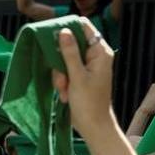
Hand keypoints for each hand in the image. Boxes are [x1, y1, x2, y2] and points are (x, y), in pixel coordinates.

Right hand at [54, 18, 116, 135]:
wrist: (92, 126)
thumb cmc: (89, 103)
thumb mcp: (77, 76)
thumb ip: (70, 53)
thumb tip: (64, 31)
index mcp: (100, 52)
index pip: (85, 28)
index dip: (69, 28)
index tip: (54, 35)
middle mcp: (95, 56)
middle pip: (70, 43)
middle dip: (61, 61)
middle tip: (63, 77)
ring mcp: (86, 67)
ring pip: (64, 59)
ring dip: (61, 75)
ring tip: (65, 90)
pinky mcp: (79, 76)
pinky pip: (64, 71)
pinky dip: (62, 82)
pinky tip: (66, 95)